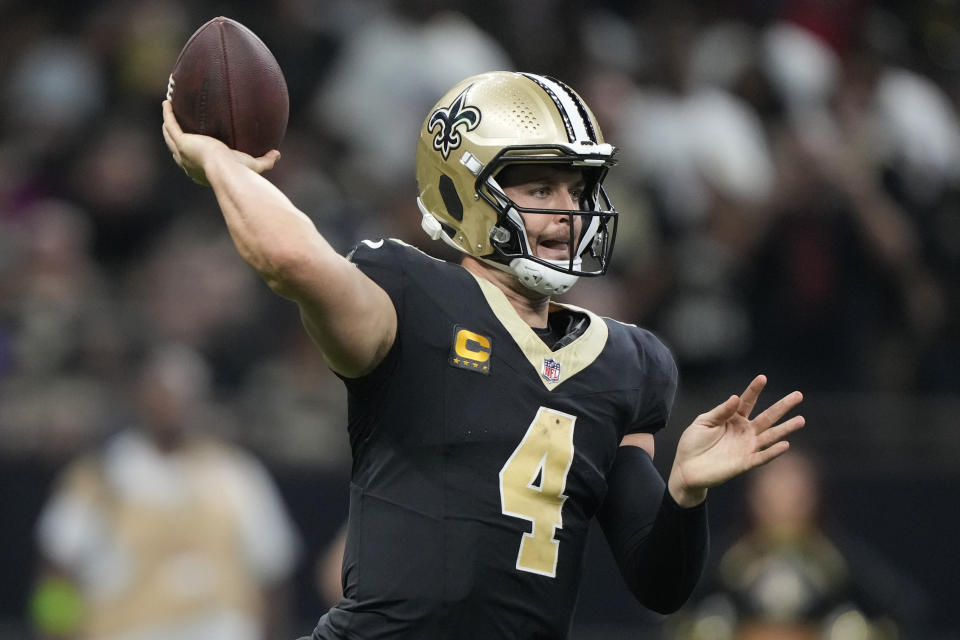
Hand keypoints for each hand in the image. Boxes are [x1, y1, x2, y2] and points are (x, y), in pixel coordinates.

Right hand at [161, 100, 278, 185]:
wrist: (227, 170)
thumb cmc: (240, 172)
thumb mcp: (254, 165)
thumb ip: (265, 161)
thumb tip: (277, 154)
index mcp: (202, 172)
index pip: (193, 164)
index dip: (190, 157)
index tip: (193, 148)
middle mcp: (189, 164)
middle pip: (176, 150)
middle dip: (174, 139)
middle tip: (174, 127)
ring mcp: (182, 152)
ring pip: (170, 137)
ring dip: (168, 125)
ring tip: (168, 112)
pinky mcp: (181, 141)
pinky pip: (171, 125)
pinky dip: (168, 114)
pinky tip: (167, 103)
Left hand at [668, 375, 803, 506]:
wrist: (686, 468)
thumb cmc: (693, 443)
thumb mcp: (704, 422)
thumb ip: (721, 411)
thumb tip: (735, 397)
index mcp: (733, 418)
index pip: (747, 401)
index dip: (754, 390)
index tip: (762, 378)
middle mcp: (744, 431)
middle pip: (767, 416)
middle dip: (782, 406)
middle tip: (798, 395)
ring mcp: (746, 447)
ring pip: (770, 436)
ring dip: (786, 428)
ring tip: (801, 420)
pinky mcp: (745, 463)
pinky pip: (762, 456)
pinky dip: (773, 451)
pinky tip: (785, 444)